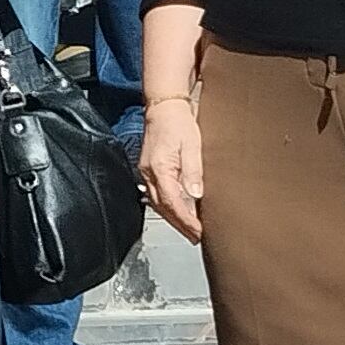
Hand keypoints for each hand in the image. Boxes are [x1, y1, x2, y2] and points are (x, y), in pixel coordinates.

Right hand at [141, 97, 204, 241]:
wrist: (163, 107)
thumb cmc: (177, 122)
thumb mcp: (192, 145)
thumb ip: (193, 171)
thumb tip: (195, 194)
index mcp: (159, 167)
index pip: (172, 202)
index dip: (186, 220)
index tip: (198, 232)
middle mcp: (149, 172)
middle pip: (162, 207)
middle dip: (179, 224)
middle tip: (195, 237)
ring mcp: (146, 171)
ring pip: (158, 203)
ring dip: (173, 217)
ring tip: (188, 228)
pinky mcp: (149, 169)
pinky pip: (157, 194)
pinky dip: (168, 206)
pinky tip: (178, 210)